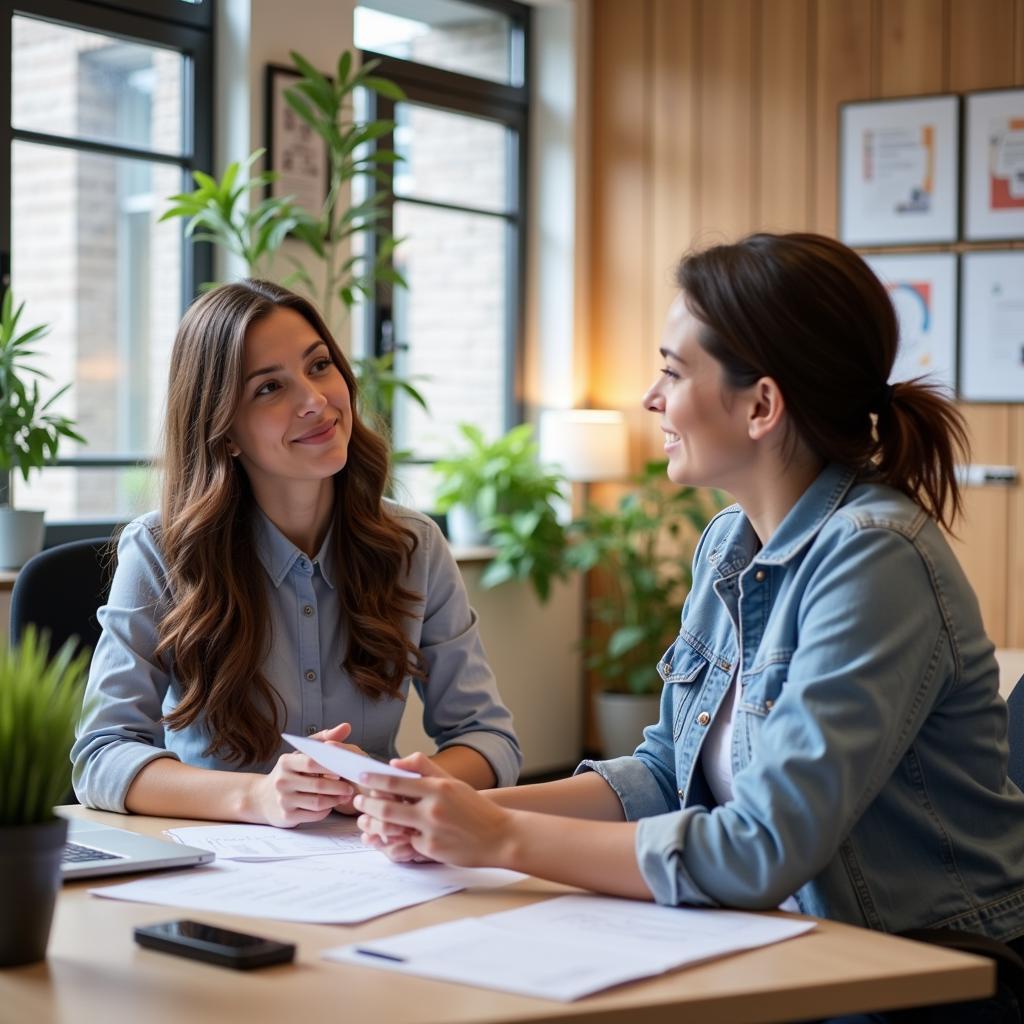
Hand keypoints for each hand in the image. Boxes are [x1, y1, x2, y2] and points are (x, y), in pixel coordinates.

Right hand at [251, 723, 360, 825]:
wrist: (262, 798)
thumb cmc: (290, 772)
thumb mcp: (301, 752)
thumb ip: (324, 739)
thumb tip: (346, 727)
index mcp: (286, 762)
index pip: (311, 762)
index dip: (331, 765)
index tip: (346, 767)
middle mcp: (282, 781)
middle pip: (317, 785)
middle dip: (338, 786)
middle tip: (351, 786)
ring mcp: (283, 800)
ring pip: (317, 802)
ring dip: (335, 799)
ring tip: (346, 795)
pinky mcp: (287, 816)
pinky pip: (313, 815)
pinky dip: (326, 810)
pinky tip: (332, 804)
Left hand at [354, 752, 514, 866]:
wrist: (500, 836)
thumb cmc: (475, 808)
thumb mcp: (453, 782)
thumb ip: (425, 769)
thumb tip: (396, 763)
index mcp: (437, 787)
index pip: (396, 781)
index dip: (373, 779)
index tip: (361, 777)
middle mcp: (432, 808)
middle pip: (387, 806)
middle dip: (366, 805)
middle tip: (356, 802)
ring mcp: (431, 831)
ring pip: (391, 827)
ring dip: (372, 825)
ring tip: (364, 822)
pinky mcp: (431, 850)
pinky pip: (405, 845)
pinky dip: (392, 841)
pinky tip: (383, 838)